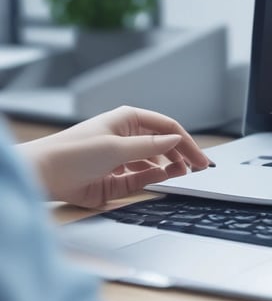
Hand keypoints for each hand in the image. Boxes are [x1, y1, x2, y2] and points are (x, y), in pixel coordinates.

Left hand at [18, 105, 212, 207]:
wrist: (42, 175)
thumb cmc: (74, 152)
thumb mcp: (117, 147)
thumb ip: (150, 146)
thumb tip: (177, 140)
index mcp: (128, 120)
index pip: (167, 128)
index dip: (186, 141)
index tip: (200, 158)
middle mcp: (127, 137)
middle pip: (164, 145)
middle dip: (182, 155)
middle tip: (200, 168)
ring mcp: (122, 159)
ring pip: (155, 162)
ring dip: (170, 167)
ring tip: (185, 174)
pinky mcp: (115, 180)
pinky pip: (142, 178)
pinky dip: (155, 178)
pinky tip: (165, 178)